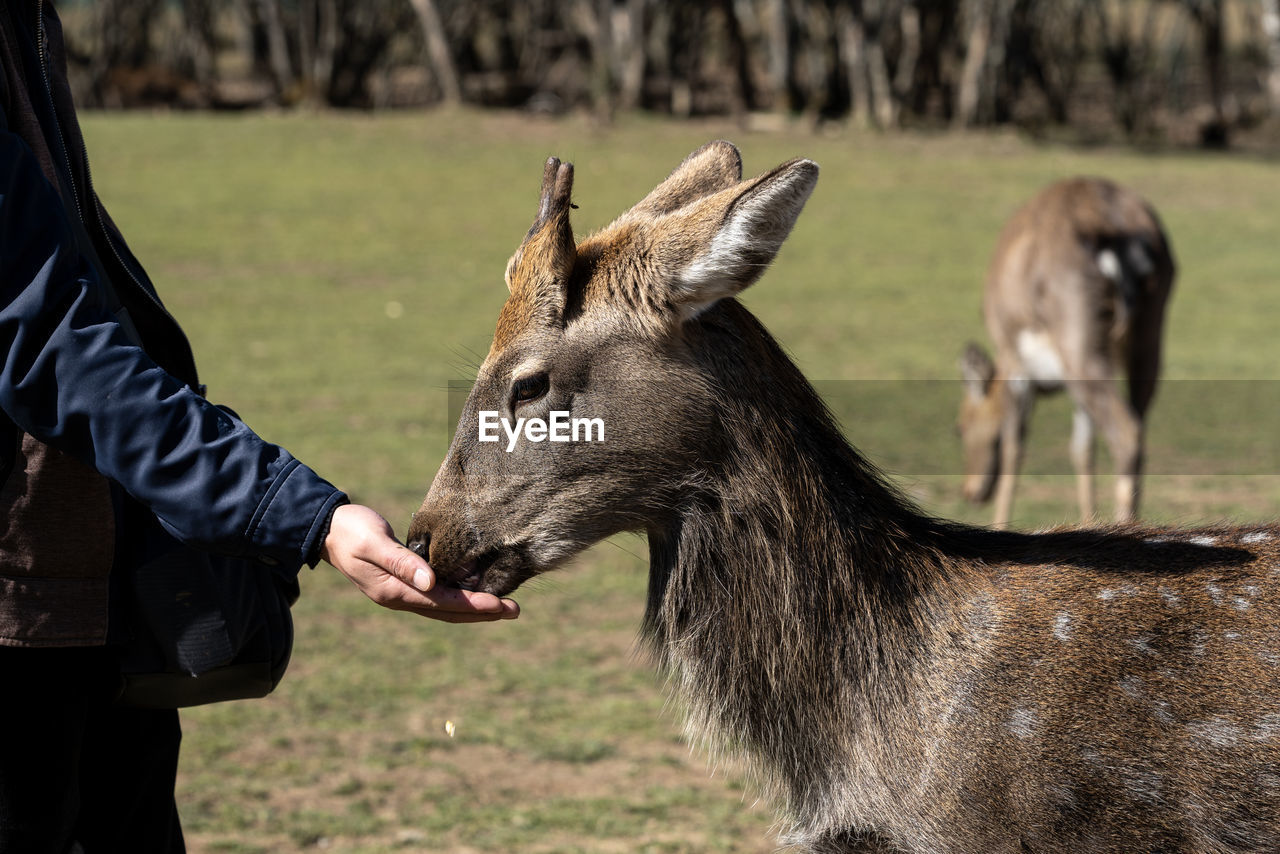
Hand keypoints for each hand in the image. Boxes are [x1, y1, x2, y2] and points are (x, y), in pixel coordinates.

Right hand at [319, 504, 518, 622]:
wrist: (327, 530)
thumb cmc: (351, 531)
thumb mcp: (374, 543)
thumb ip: (402, 562)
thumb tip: (430, 582)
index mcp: (393, 592)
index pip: (442, 603)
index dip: (473, 605)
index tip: (500, 605)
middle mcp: (400, 598)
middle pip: (448, 611)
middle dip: (482, 612)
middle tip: (514, 610)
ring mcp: (401, 594)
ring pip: (444, 607)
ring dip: (473, 608)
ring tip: (503, 606)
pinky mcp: (403, 584)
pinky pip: (437, 597)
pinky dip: (459, 598)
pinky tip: (476, 593)